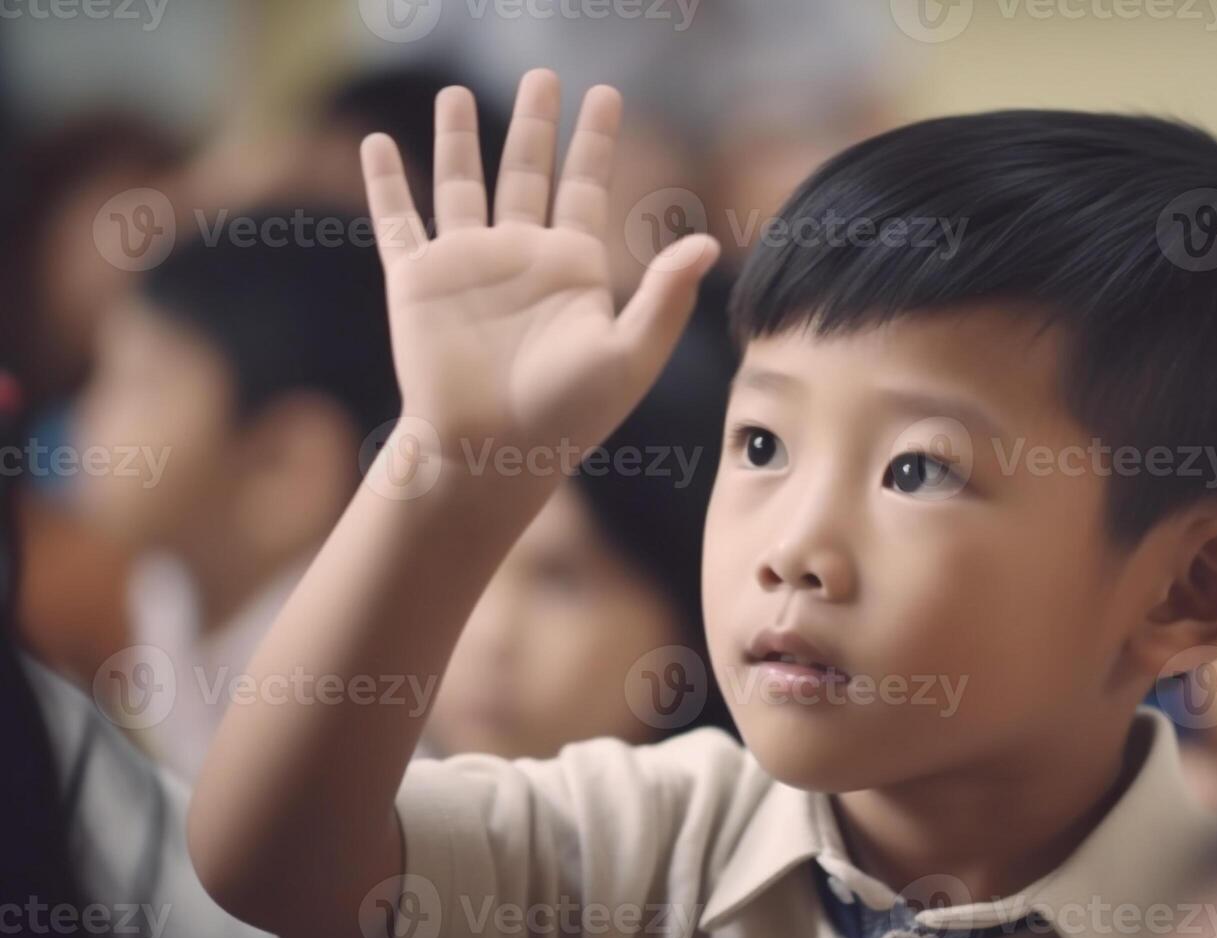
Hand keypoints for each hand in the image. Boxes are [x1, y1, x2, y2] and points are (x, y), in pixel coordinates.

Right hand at [361, 69, 719, 493]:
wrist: (492, 454)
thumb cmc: (568, 415)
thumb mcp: (629, 354)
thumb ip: (665, 297)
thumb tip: (708, 244)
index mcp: (573, 268)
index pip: (585, 185)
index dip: (594, 140)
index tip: (605, 93)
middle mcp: (519, 257)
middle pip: (527, 171)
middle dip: (535, 123)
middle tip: (545, 75)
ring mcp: (466, 266)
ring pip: (461, 183)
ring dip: (458, 138)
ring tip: (457, 92)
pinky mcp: (416, 282)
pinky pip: (398, 220)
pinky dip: (386, 182)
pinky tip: (377, 144)